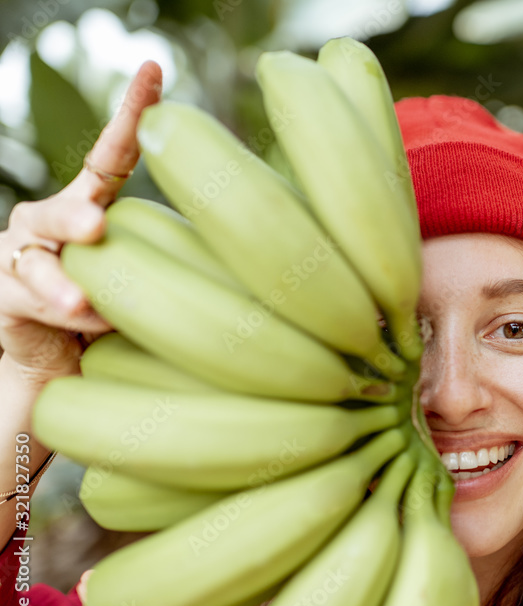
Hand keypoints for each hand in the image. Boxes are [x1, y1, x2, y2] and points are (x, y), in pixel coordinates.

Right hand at [0, 61, 161, 384]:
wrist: (55, 367)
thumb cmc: (115, 320)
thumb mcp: (143, 279)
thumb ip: (169, 256)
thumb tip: (246, 243)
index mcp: (90, 209)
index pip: (111, 156)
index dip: (130, 115)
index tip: (155, 70)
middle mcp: (51, 225)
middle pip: (65, 210)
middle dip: (76, 217)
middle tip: (95, 227)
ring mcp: (21, 258)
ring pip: (36, 258)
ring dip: (61, 281)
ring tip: (79, 301)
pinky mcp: (2, 295)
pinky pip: (29, 299)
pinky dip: (58, 312)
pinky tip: (81, 322)